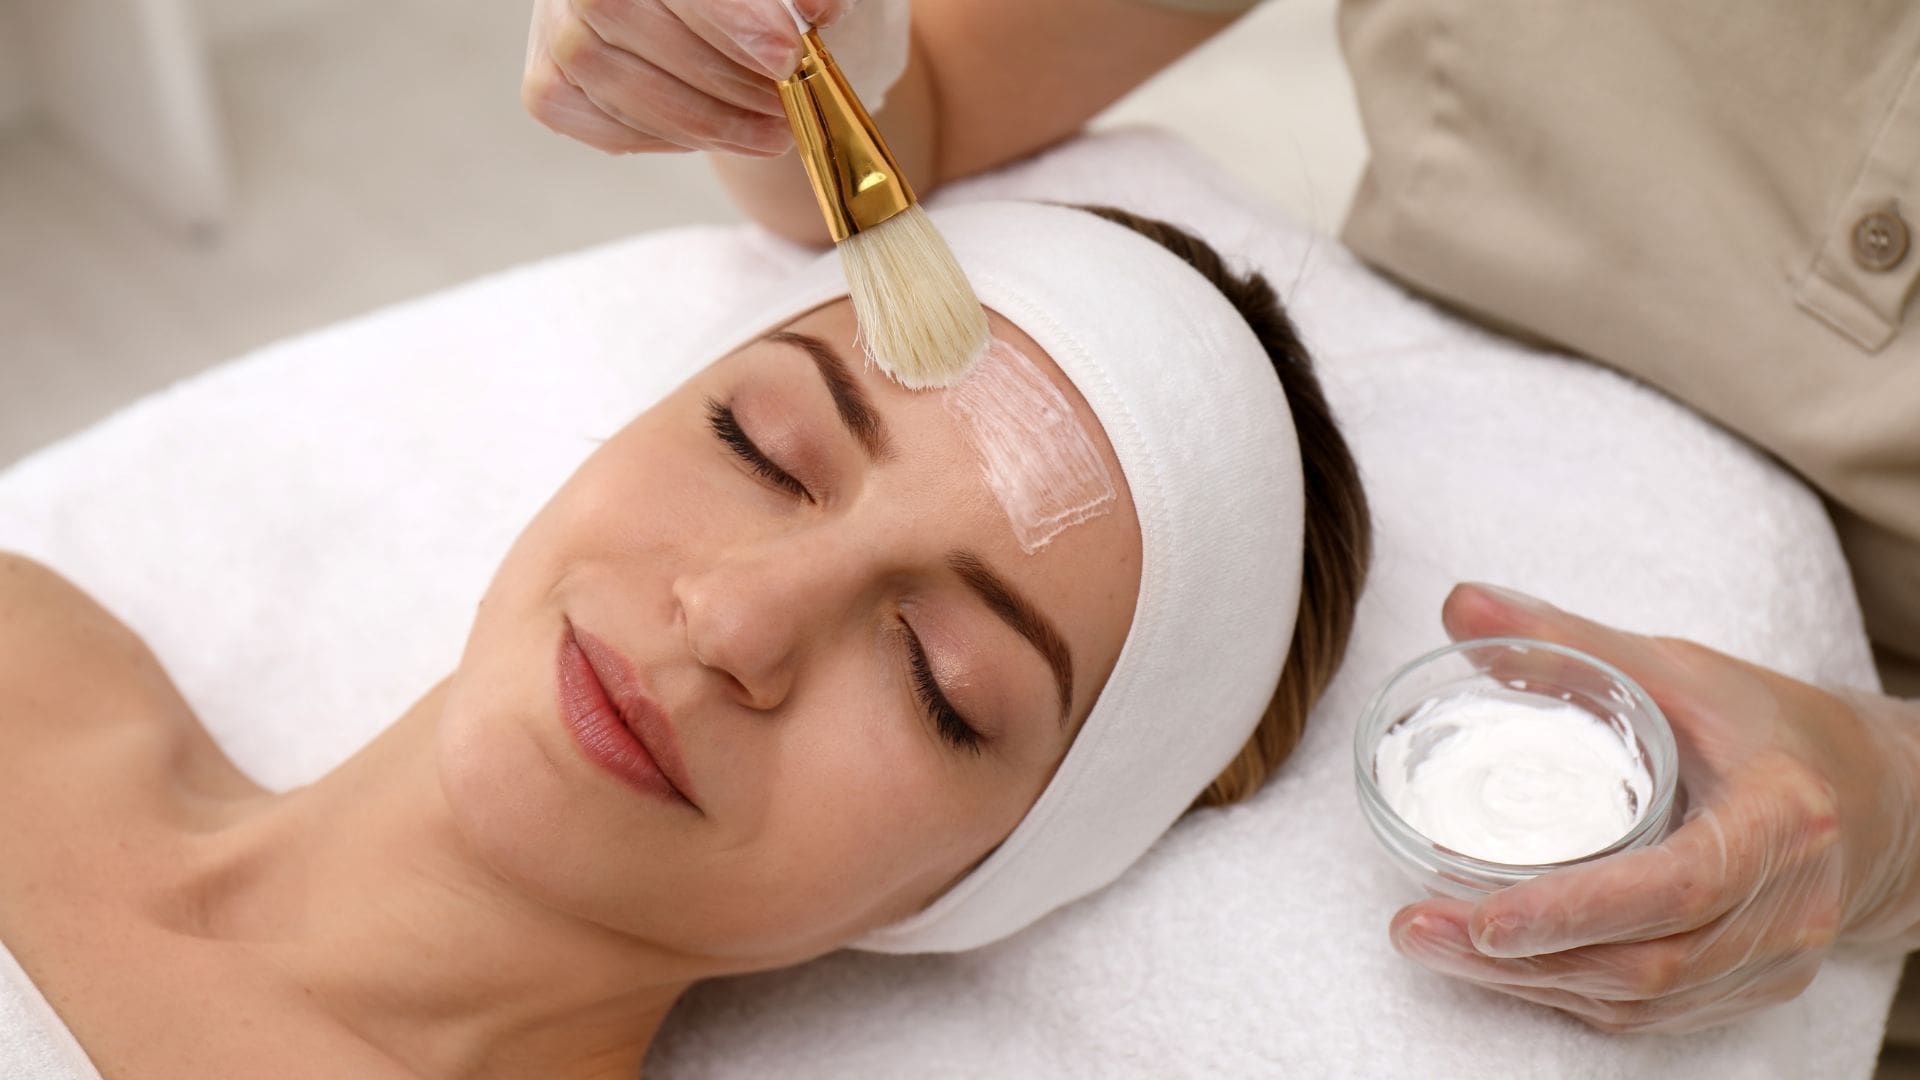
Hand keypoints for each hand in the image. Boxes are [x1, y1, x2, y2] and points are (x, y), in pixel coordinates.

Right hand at [522, 0, 841, 155]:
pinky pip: (603, 126)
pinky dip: (669, 137)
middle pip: (622, 18)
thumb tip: (817, 7)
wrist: (707, 21)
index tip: (787, 53)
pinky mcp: (548, 87)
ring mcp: (552, 31)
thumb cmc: (747, 0)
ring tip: (771, 129)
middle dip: (720, 74)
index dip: (725, 17)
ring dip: (706, 119)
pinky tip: (717, 129)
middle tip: (787, 102)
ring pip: (613, 82)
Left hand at [1388, 583, 1919, 1032]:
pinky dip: (1565, 992)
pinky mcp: (1748, 989)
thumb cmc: (1765, 728)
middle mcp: (1789, 908)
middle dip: (1526, 956)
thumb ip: (1567, 641)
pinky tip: (1494, 966)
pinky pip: (1649, 1014)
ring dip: (1528, 983)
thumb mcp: (1677, 671)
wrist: (1870, 802)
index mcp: (1784, 819)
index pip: (1682, 884)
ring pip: (1641, 999)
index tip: (1487, 916)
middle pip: (1649, 961)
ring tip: (1430, 944)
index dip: (1581, 909)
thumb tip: (1460, 605)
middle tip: (1417, 928)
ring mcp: (1773, 961)